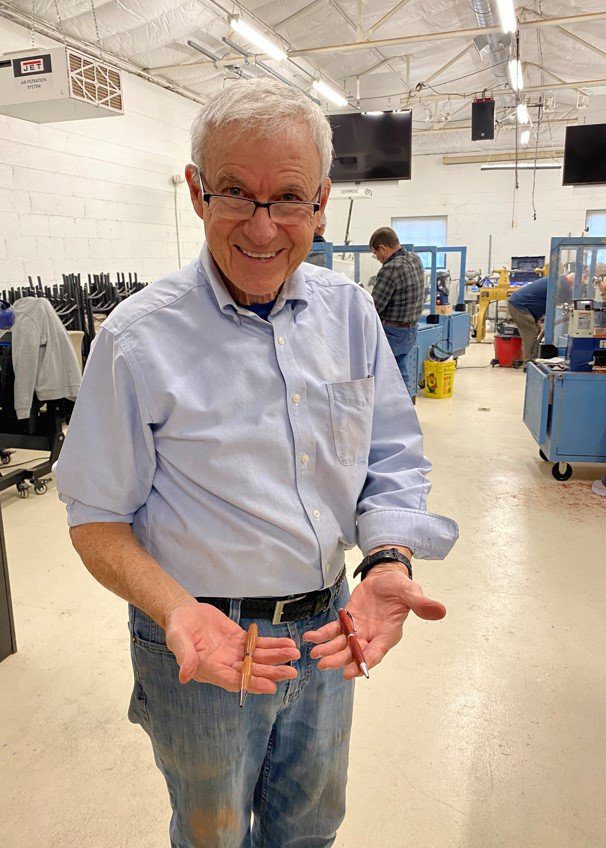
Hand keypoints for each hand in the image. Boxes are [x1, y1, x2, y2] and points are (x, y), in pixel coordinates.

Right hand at [165, 602, 299, 693]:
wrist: (184, 613)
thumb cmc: (178, 627)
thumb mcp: (177, 639)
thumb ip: (184, 655)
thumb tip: (184, 675)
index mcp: (210, 670)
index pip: (233, 680)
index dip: (251, 684)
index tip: (270, 686)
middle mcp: (225, 665)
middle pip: (251, 672)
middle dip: (271, 672)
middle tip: (291, 673)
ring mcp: (234, 654)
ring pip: (259, 658)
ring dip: (277, 657)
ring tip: (295, 655)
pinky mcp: (240, 641)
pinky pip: (259, 645)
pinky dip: (273, 644)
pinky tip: (287, 644)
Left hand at [304, 566, 445, 678]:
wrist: (386, 576)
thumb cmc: (400, 587)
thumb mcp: (411, 592)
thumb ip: (421, 604)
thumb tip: (440, 611)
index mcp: (389, 633)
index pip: (376, 652)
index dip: (364, 662)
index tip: (351, 672)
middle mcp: (372, 635)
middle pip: (356, 652)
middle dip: (341, 659)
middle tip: (325, 666)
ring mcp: (359, 629)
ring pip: (342, 644)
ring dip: (329, 650)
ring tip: (315, 655)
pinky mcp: (348, 619)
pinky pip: (334, 630)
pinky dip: (322, 634)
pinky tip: (310, 637)